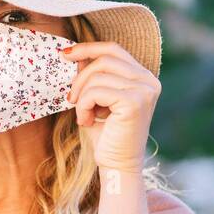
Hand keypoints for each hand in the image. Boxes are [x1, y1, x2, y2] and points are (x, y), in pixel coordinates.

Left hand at [60, 41, 160, 171]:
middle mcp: (149, 81)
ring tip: (83, 116)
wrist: (117, 166)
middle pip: (104, 59)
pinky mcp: (134, 102)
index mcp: (144, 77)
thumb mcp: (97, 99)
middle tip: (71, 99)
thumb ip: (92, 76)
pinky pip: (96, 91)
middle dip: (80, 77)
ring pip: (97, 76)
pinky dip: (83, 106)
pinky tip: (87, 121)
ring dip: (81, 96)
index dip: (88, 48)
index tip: (65, 54)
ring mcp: (144, 90)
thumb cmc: (106, 134)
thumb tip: (74, 53)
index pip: (113, 49)